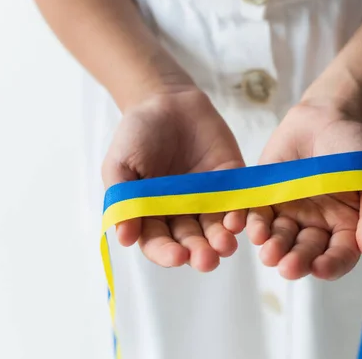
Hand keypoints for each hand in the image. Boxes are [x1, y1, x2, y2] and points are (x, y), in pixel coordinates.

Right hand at [102, 90, 245, 270]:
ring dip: (222, 240)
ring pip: (217, 229)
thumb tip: (123, 238)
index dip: (167, 252)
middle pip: (192, 241)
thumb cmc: (137, 135)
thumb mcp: (121, 164)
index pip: (159, 243)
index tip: (177, 256)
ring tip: (226, 246)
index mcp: (153, 216)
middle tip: (207, 260)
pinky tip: (239, 220)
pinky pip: (239, 203)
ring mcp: (209, 200)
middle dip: (199, 252)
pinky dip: (240, 214)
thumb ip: (123, 199)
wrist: (167, 101)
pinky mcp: (232, 184)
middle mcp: (182, 214)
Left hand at [245, 101, 361, 280]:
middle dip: (297, 262)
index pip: (339, 256)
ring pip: (279, 239)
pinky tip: (255, 230)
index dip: (330, 266)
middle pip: (305, 252)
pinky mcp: (267, 196)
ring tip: (269, 253)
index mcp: (345, 228)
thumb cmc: (357, 149)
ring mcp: (289, 212)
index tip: (320, 269)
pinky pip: (258, 216)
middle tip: (288, 267)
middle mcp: (315, 226)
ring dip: (273, 248)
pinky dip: (255, 225)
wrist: (328, 115)